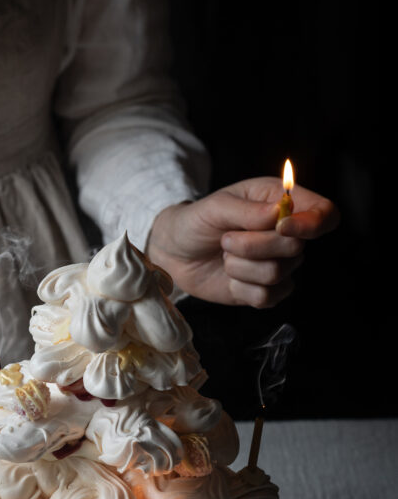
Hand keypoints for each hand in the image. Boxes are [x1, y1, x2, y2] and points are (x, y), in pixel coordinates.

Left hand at [147, 177, 338, 307]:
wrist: (173, 253)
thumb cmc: (196, 222)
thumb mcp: (215, 207)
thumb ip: (247, 210)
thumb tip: (279, 213)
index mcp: (281, 202)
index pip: (325, 213)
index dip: (312, 223)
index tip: (282, 226)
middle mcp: (285, 234)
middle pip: (296, 248)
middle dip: (256, 246)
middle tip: (226, 240)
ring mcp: (277, 264)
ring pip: (279, 273)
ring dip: (242, 266)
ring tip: (225, 255)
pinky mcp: (264, 291)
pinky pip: (267, 296)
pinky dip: (241, 287)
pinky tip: (229, 277)